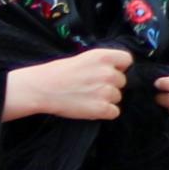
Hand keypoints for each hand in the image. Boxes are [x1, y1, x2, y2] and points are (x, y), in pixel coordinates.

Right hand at [5, 47, 132, 121]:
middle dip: (110, 85)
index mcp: (103, 57)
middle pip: (122, 81)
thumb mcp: (82, 58)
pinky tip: (90, 107)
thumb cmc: (57, 73)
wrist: (41, 89)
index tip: (110, 71)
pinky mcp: (102, 108)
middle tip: (91, 87)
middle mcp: (109, 73)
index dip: (120, 67)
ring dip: (106, 99)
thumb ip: (101, 63)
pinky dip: (105, 112)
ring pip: (118, 97)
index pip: (127, 60)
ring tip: (87, 97)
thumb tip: (116, 69)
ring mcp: (106, 91)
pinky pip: (114, 112)